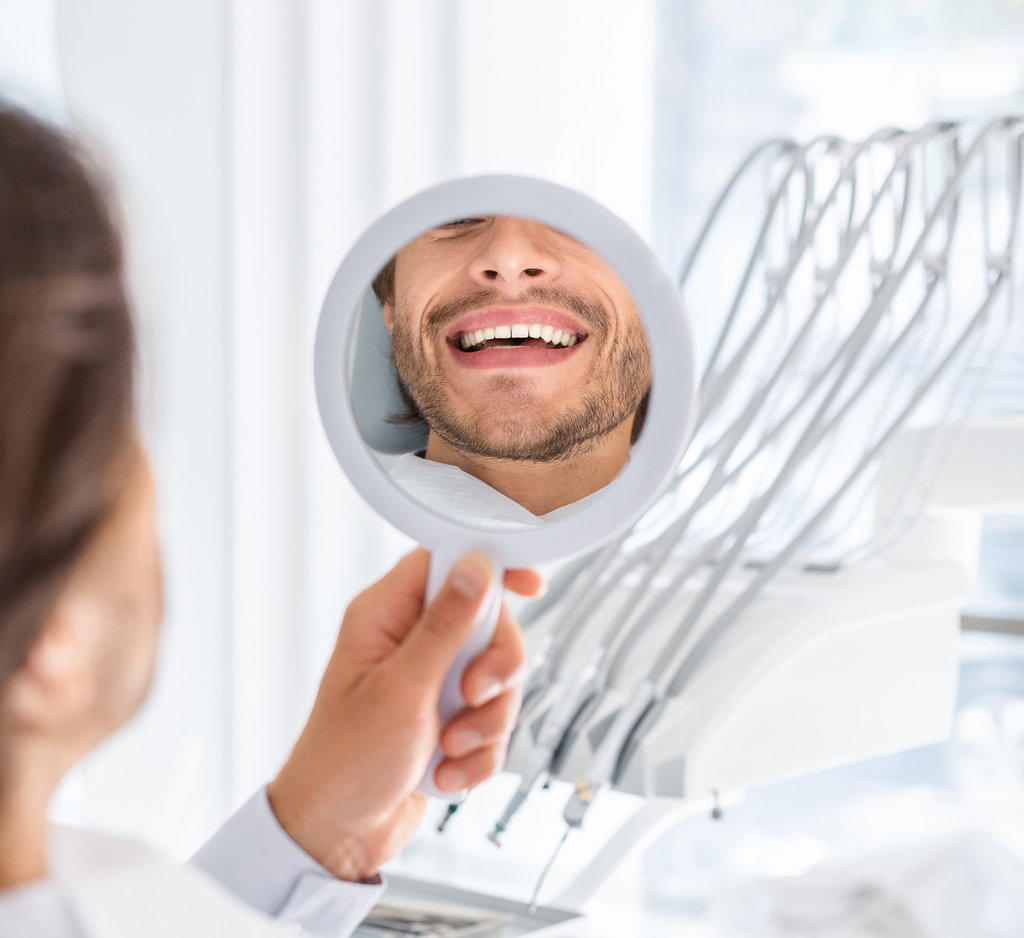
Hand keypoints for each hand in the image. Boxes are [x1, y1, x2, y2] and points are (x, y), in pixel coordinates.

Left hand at [266, 549, 541, 881]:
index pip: (446, 561)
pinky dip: (478, 752)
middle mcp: (410, 640)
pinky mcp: (447, 718)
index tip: (531, 585)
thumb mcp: (402, 687)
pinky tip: (446, 773)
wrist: (337, 834)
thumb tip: (478, 565)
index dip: (490, 566)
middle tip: (474, 695)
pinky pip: (491, 720)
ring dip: (485, 722)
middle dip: (494, 668)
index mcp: (386, 614)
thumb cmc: (346, 760)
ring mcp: (431, 680)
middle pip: (487, 623)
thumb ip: (445, 624)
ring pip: (496, 677)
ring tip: (450, 749)